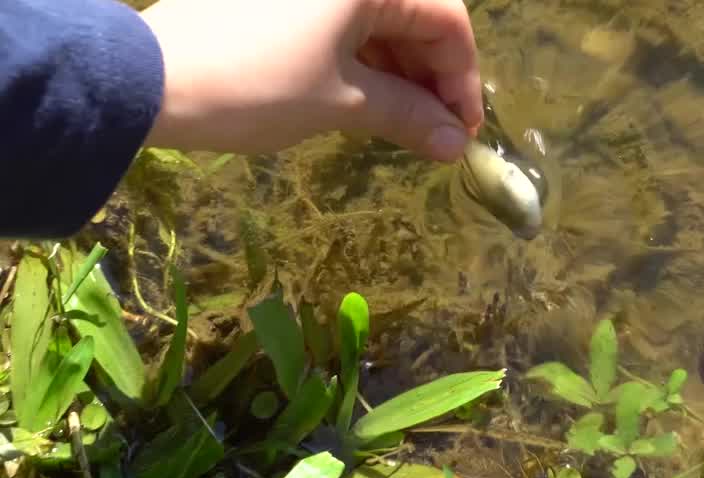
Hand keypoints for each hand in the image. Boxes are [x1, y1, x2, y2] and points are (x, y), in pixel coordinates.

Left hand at [140, 0, 481, 161]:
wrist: (147, 79)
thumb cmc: (256, 84)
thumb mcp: (341, 103)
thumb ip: (408, 116)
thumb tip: (455, 146)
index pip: (447, 21)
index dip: (463, 80)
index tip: (462, 132)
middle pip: (417, 17)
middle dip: (431, 79)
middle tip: (435, 135)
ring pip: (380, 21)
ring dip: (399, 74)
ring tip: (403, 127)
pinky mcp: (282, 1)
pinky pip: (343, 22)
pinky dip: (363, 61)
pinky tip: (368, 102)